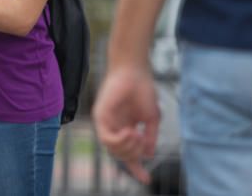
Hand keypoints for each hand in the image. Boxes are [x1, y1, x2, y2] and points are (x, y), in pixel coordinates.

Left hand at [93, 64, 159, 183]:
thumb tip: (148, 154)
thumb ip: (150, 137)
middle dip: (134, 154)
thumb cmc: (143, 90)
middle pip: (121, 155)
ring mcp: (106, 122)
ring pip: (112, 149)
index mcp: (126, 128)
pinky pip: (105, 138)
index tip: (146, 180)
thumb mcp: (152, 118)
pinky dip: (119, 141)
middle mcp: (115, 128)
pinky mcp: (99, 116)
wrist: (135, 71)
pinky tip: (130, 132)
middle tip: (143, 140)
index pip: (129, 154)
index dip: (137, 168)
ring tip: (137, 135)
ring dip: (127, 147)